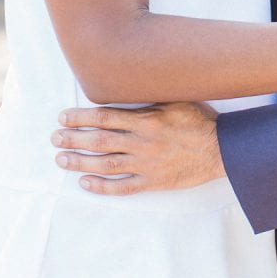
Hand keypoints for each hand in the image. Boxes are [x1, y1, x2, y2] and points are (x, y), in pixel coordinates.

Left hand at [51, 101, 224, 195]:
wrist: (222, 150)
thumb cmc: (199, 121)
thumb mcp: (175, 101)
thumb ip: (149, 99)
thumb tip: (124, 90)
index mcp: (147, 120)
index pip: (105, 117)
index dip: (81, 117)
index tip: (63, 117)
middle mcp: (142, 142)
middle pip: (99, 141)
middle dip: (73, 139)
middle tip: (54, 139)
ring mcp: (147, 164)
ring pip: (106, 165)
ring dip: (80, 162)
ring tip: (61, 159)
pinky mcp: (153, 182)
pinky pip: (123, 187)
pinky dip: (102, 186)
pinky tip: (85, 183)